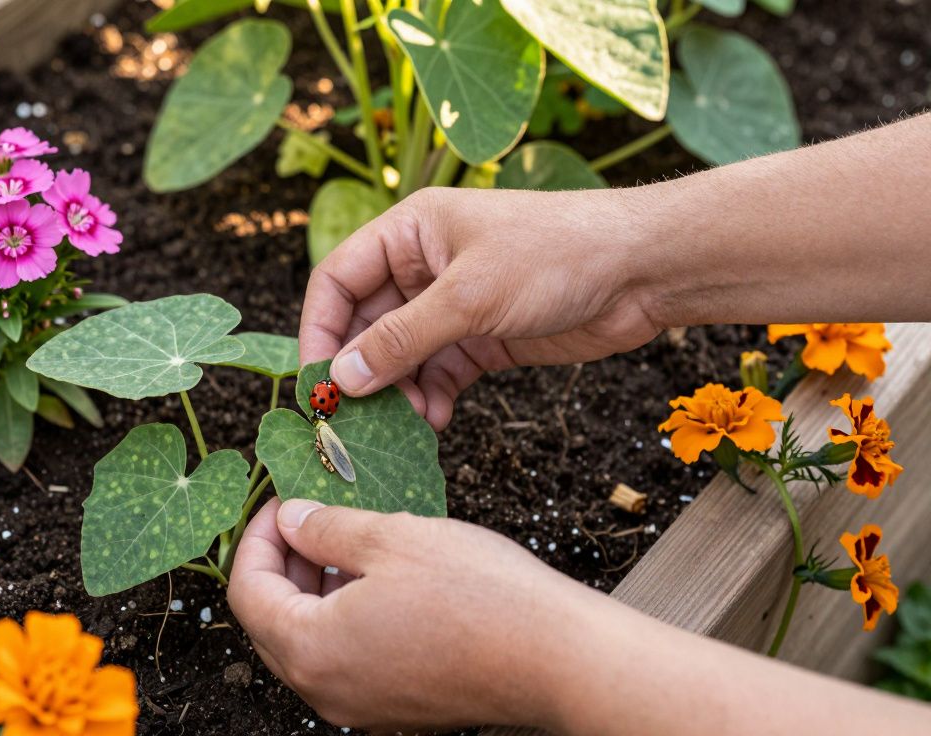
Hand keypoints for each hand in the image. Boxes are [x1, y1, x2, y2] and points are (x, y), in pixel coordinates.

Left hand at [226, 498, 592, 731]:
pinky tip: (378, 580)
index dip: (256, 538)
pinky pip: (345, 661)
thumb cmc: (479, 594)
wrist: (557, 659)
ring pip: (308, 643)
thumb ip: (325, 528)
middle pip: (271, 623)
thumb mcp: (391, 537)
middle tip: (308, 517)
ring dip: (314, 591)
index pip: (248, 593)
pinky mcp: (393, 710)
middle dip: (282, 565)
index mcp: (312, 650)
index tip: (280, 502)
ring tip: (348, 541)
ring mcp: (360, 707)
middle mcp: (325, 691)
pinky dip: (344, 618)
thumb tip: (289, 520)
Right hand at [301, 186, 662, 429]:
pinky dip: (430, 399)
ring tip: (401, 426)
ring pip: (401, 355)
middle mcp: (424, 266)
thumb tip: (342, 379)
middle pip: (366, 324)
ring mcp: (454, 304)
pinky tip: (433, 422)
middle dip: (359, 371)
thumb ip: (402, 340)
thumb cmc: (556, 255)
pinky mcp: (483, 338)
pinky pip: (438, 373)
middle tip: (351, 419)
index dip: (319, 329)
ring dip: (396, 392)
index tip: (314, 380)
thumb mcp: (470, 297)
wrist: (643, 270)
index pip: (339, 280)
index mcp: (410, 232)